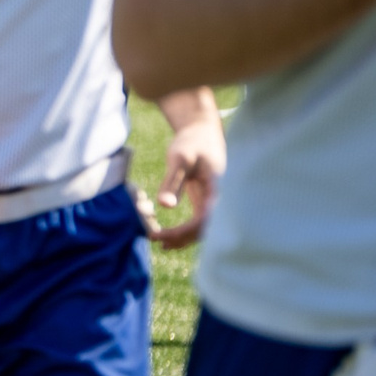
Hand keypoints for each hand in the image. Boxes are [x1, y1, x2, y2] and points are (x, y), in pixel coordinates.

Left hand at [144, 113, 225, 248]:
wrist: (201, 132)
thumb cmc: (192, 143)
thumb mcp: (180, 158)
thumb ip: (173, 181)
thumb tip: (165, 206)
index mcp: (219, 190)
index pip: (204, 221)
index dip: (182, 232)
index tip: (159, 235)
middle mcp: (221, 199)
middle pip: (206, 229)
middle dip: (181, 238)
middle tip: (154, 239)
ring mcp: (215, 201)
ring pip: (203, 229)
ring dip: (183, 238)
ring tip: (159, 242)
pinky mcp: (206, 201)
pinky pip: (199, 222)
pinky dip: (186, 231)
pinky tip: (169, 238)